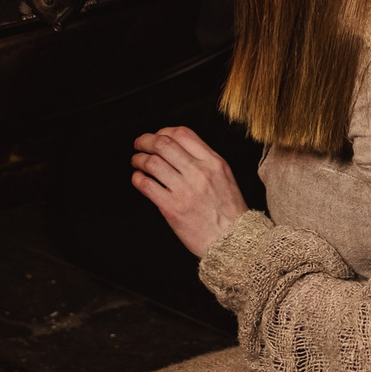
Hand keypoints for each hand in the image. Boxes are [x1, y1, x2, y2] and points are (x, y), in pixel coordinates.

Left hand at [131, 126, 246, 257]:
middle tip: (140, 144)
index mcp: (213, 162)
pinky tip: (138, 178)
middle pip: (163, 144)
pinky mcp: (172, 207)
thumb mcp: (225, 176)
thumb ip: (205, 160)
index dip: (164, 131)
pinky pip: (146, 185)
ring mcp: (184, 190)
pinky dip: (137, 178)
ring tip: (137, 161)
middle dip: (146, 141)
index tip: (157, 136)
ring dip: (139, 159)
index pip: (182, 133)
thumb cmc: (229, 211)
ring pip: (152, 163)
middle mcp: (198, 172)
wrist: (233, 240)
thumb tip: (178, 148)